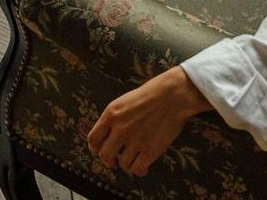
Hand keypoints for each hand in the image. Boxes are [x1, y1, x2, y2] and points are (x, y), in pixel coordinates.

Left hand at [88, 67, 211, 176]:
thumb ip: (114, 118)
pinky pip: (137, 169)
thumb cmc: (152, 94)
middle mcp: (120, 129)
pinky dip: (140, 170)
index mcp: (111, 114)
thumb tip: (107, 136)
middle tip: (115, 160)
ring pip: (122, 164)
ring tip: (135, 158)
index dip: (95, 149)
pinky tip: (144, 166)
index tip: (100, 151)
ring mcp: (135, 140)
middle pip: (104, 155)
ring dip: (128, 163)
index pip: (93, 139)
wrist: (173, 94)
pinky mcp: (150, 150)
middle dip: (109, 161)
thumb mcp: (125, 101)